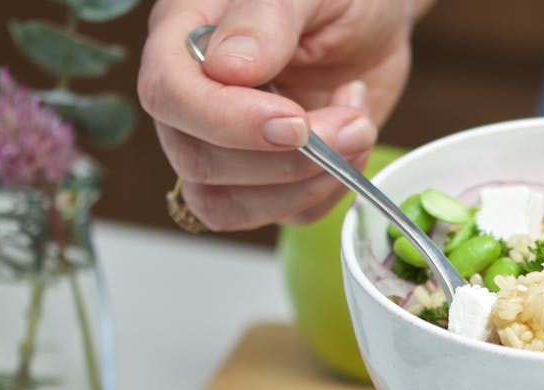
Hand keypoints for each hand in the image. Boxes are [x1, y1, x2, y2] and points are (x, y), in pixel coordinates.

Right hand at [139, 0, 415, 230]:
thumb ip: (266, 19)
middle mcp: (193, 97)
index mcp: (184, 37)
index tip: (294, 124)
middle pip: (196, 161)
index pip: (168, 95)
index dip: (227, 121)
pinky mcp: (266, 179)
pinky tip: (353, 143)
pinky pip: (279, 215)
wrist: (375, 21)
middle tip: (350, 123)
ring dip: (302, 186)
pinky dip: (326, 193)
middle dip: (283, 160)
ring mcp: (224, 144)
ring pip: (225, 205)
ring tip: (357, 130)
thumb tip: (228, 68)